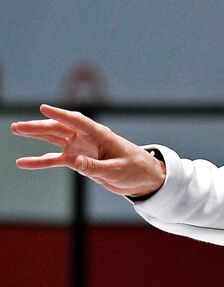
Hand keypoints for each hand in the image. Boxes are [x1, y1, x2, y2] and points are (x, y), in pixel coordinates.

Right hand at [11, 104, 165, 197]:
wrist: (144, 178)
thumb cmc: (135, 169)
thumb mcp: (116, 170)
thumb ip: (93, 167)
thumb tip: (70, 161)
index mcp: (101, 135)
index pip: (78, 122)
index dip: (61, 115)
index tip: (43, 108)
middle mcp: (88, 138)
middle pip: (61, 128)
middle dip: (39, 126)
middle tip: (18, 127)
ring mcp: (81, 148)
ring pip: (55, 138)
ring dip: (36, 134)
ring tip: (16, 129)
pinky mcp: (79, 160)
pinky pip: (56, 160)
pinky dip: (41, 161)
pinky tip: (23, 162)